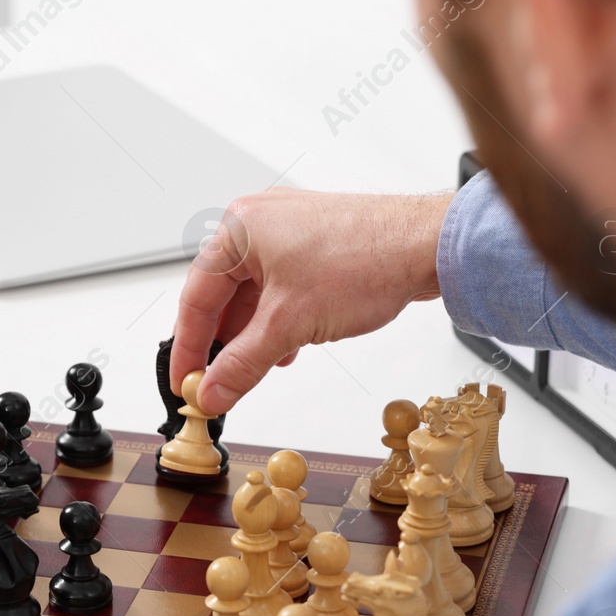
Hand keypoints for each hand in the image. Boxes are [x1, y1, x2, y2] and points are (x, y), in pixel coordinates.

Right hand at [170, 188, 453, 414]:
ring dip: (254, 335)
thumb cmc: (367, 259)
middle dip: (224, 343)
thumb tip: (212, 392)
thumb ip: (243, 364)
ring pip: (253, 295)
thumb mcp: (290, 324)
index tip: (186, 382)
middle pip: (222, 295)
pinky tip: (288, 347)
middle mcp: (259, 222)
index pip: (196, 296)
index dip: (189, 347)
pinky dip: (278, 320)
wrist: (429, 246)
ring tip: (257, 368)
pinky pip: (281, 288)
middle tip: (218, 383)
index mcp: (240, 228)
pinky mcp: (315, 244)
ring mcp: (289, 231)